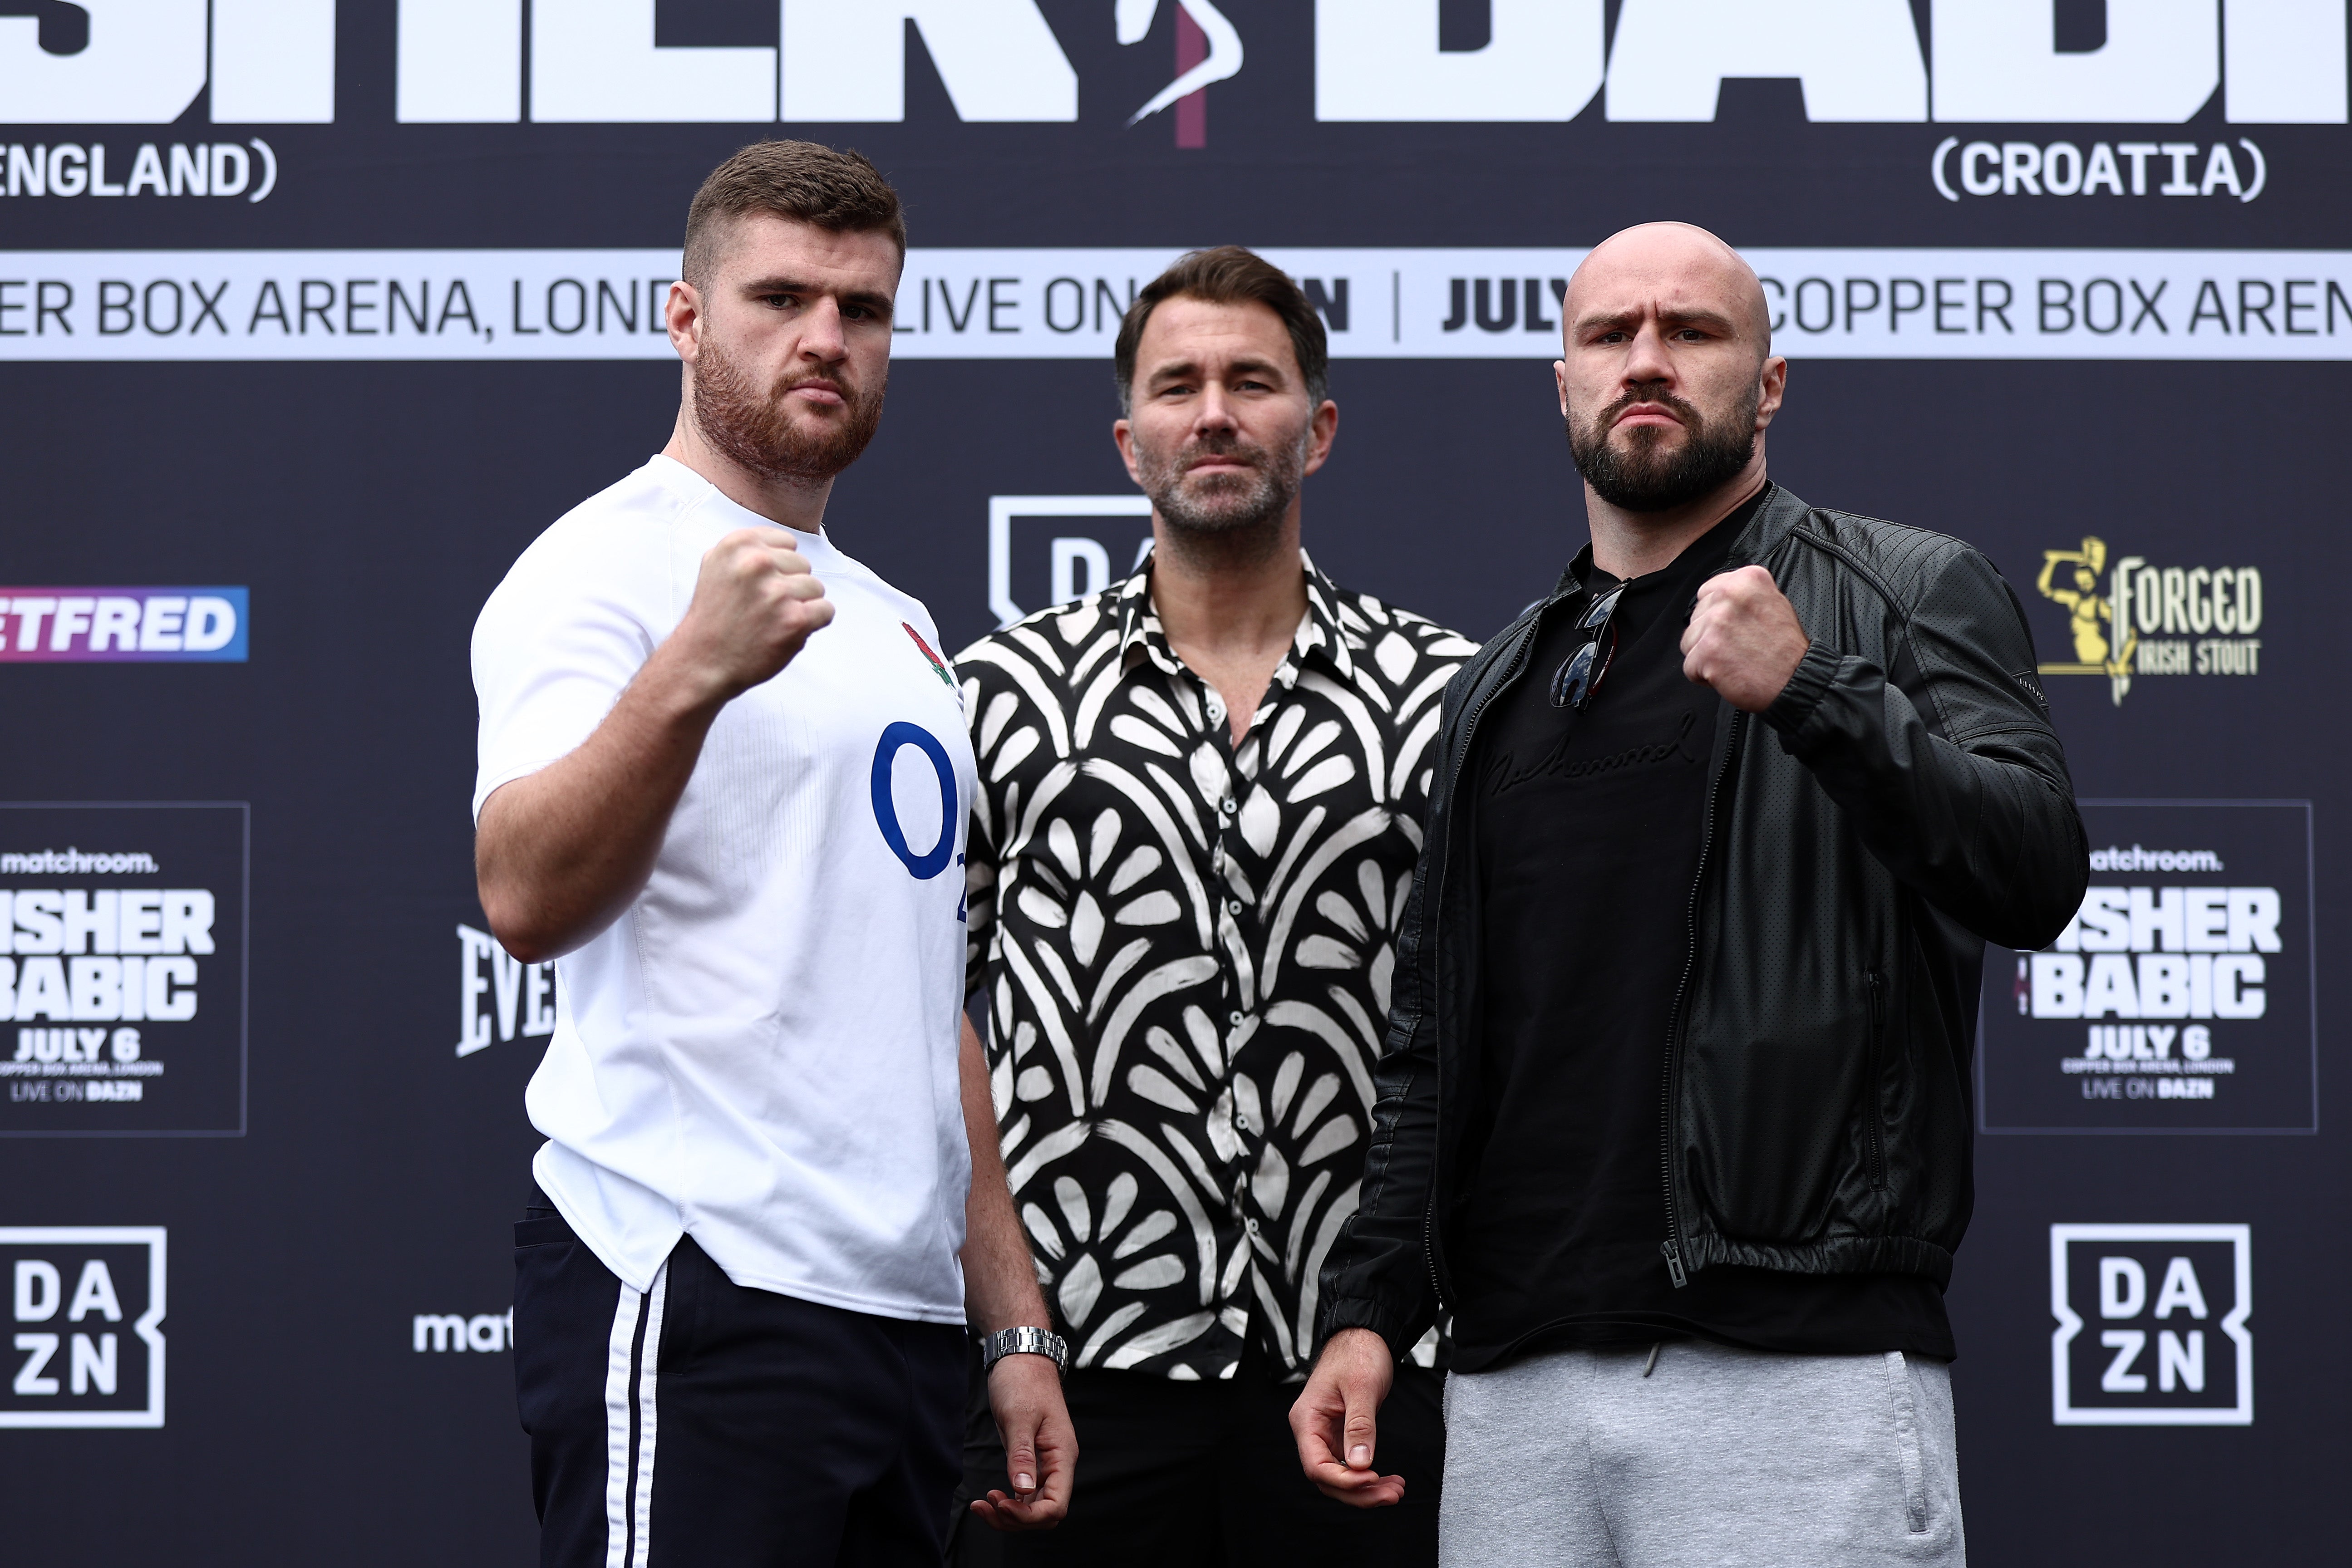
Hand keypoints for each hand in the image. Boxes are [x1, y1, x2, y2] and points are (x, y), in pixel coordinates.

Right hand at [666, 527, 834, 702]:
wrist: (703, 661)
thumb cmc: (713, 618)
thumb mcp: (715, 566)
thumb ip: (746, 549)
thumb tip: (781, 543)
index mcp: (739, 544)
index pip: (787, 542)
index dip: (779, 567)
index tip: (761, 585)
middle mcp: (757, 563)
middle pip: (803, 565)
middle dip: (790, 586)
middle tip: (764, 608)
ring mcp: (777, 592)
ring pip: (816, 588)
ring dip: (801, 605)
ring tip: (773, 620)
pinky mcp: (794, 619)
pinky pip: (826, 611)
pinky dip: (813, 623)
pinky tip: (787, 631)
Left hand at [968, 1353, 1075, 1530]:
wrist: (1020, 1358)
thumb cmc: (1022, 1381)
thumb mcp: (1019, 1418)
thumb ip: (1021, 1455)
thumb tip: (1022, 1490)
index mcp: (1062, 1455)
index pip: (1056, 1505)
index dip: (1029, 1515)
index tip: (1001, 1504)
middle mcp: (1057, 1464)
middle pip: (1045, 1512)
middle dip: (1016, 1519)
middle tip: (986, 1505)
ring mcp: (1044, 1464)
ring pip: (1033, 1506)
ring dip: (1009, 1514)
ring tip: (982, 1504)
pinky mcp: (1030, 1461)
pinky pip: (1024, 1494)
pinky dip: (1008, 1501)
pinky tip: (989, 1497)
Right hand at [1290, 1328, 1404, 1507]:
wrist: (1364, 1336)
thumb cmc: (1358, 1354)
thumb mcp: (1362, 1388)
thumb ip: (1360, 1426)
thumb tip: (1361, 1465)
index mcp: (1307, 1419)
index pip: (1316, 1465)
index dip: (1343, 1481)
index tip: (1372, 1480)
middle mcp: (1312, 1431)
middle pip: (1328, 1478)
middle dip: (1359, 1492)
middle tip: (1392, 1495)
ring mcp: (1326, 1435)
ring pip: (1340, 1476)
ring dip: (1366, 1489)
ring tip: (1396, 1490)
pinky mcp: (1341, 1435)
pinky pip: (1350, 1466)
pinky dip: (1368, 1476)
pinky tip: (1388, 1480)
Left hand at [1681, 564, 1809, 711]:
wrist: (1796, 680)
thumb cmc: (1785, 649)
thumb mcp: (1772, 602)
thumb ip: (1742, 595)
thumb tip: (1714, 597)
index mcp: (1746, 579)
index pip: (1707, 592)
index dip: (1717, 614)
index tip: (1735, 627)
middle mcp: (1730, 594)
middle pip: (1696, 617)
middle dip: (1711, 635)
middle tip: (1741, 646)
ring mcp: (1717, 622)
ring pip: (1689, 641)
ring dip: (1706, 655)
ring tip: (1735, 659)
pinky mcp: (1707, 651)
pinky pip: (1689, 667)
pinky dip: (1704, 676)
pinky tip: (1729, 673)